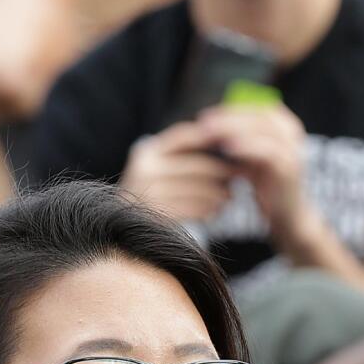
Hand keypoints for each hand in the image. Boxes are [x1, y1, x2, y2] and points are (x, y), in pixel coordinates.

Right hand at [119, 121, 233, 222]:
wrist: (123, 228)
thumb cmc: (152, 191)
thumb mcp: (159, 166)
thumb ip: (182, 151)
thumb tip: (226, 136)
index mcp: (147, 151)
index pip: (184, 136)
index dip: (210, 136)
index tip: (234, 140)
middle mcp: (145, 170)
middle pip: (198, 167)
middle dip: (223, 172)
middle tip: (240, 176)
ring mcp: (149, 194)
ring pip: (200, 191)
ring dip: (220, 195)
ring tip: (229, 197)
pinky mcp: (157, 215)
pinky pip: (194, 210)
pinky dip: (209, 210)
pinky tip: (215, 211)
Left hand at [197, 104, 310, 243]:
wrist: (287, 214)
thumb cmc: (267, 184)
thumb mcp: (251, 157)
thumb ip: (237, 140)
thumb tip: (208, 126)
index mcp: (284, 125)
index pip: (255, 107)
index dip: (230, 109)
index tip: (205, 115)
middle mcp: (291, 133)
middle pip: (257, 115)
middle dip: (228, 117)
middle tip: (204, 121)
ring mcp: (293, 149)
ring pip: (261, 129)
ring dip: (234, 128)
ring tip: (211, 132)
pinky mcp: (289, 168)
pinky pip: (267, 151)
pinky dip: (248, 147)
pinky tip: (228, 148)